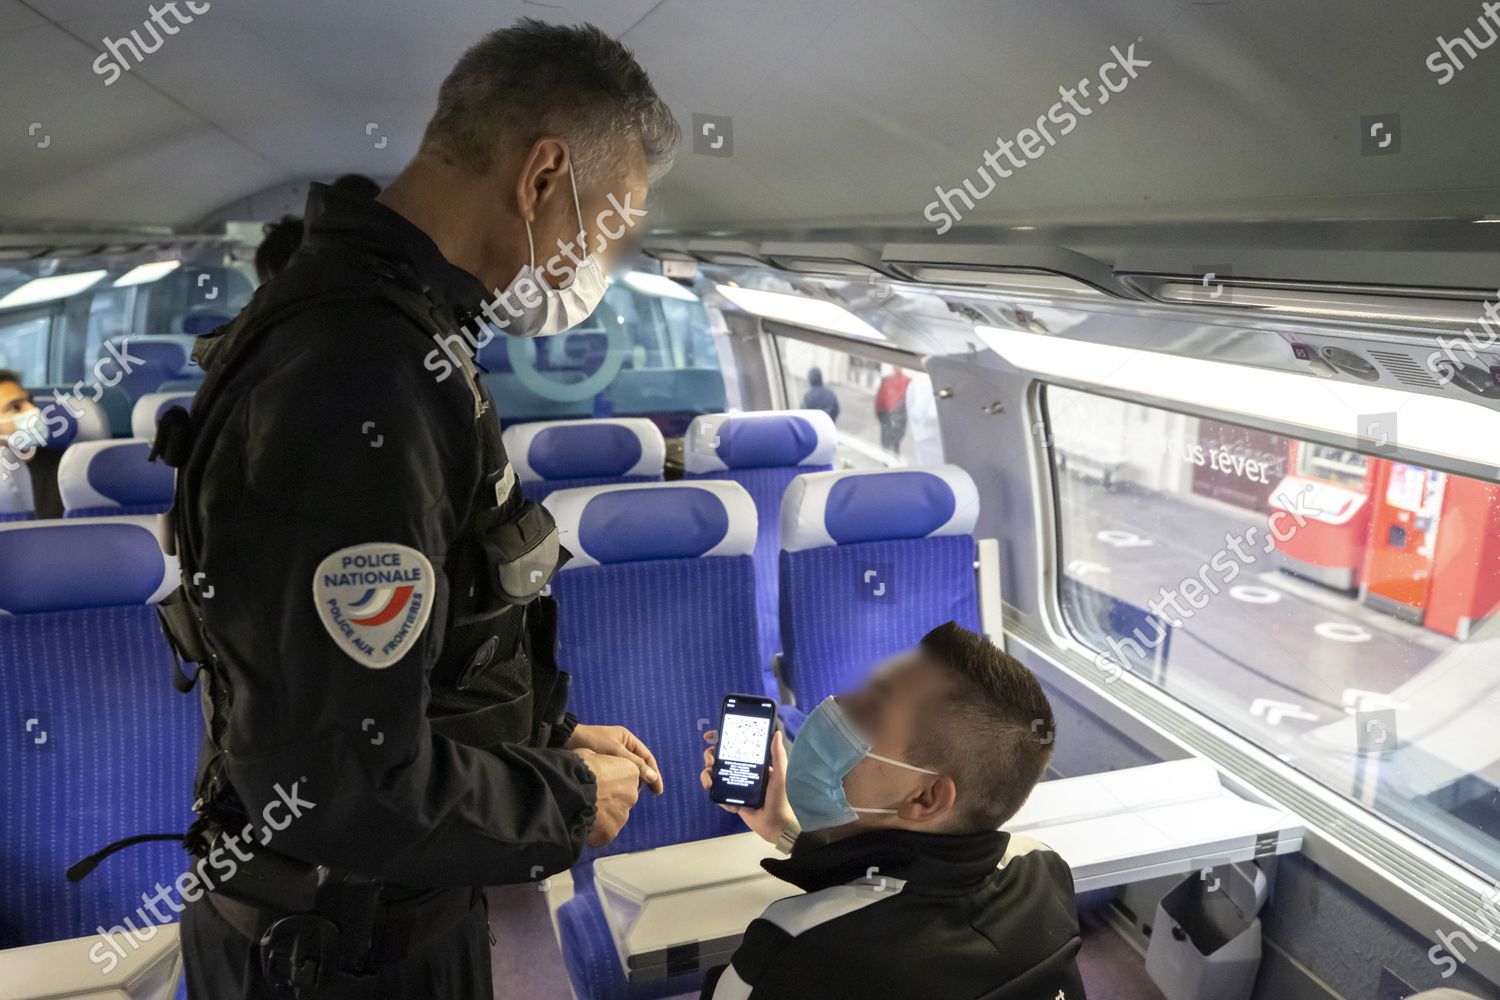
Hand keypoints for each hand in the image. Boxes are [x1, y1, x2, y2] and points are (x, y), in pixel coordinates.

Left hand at [566, 724, 663, 794]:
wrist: (566, 739)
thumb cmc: (592, 742)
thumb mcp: (616, 752)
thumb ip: (635, 765)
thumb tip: (653, 777)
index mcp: (628, 739)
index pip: (647, 758)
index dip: (655, 774)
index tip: (658, 791)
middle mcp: (622, 745)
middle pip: (639, 765)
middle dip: (642, 779)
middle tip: (638, 795)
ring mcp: (612, 753)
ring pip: (627, 770)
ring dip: (630, 781)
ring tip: (628, 794)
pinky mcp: (602, 761)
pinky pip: (616, 773)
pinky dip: (620, 781)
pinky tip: (617, 790)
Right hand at [574, 749, 641, 847]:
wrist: (569, 790)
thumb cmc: (578, 767)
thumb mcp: (592, 754)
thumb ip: (602, 763)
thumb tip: (598, 764)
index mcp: (630, 772)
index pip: (628, 780)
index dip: (613, 782)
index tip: (601, 783)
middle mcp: (632, 794)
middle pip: (623, 800)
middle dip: (609, 800)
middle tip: (591, 798)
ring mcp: (623, 815)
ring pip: (614, 817)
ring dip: (603, 816)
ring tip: (582, 812)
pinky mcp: (611, 832)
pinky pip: (604, 833)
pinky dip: (595, 831)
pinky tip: (580, 823)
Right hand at [699, 729, 794, 844]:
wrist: (776, 826)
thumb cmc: (781, 799)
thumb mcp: (780, 775)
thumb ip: (778, 755)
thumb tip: (776, 733)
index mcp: (753, 762)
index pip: (735, 745)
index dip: (720, 738)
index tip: (709, 735)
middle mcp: (742, 770)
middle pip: (719, 758)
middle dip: (710, 757)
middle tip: (710, 761)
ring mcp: (735, 785)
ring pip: (714, 774)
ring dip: (707, 776)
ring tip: (709, 783)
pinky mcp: (731, 799)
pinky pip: (718, 793)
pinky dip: (718, 796)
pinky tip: (729, 803)